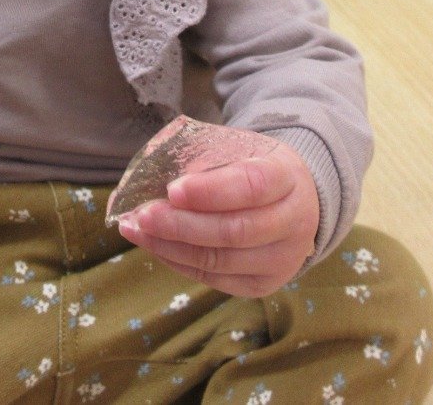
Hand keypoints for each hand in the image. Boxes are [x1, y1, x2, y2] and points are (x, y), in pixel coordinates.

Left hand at [115, 143, 319, 296]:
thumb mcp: (241, 148)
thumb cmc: (257, 167)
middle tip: (143, 215)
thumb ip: (206, 158)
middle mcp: (294, 224)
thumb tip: (156, 175)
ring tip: (136, 230)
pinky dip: (178, 262)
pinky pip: (214, 278)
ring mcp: (281, 260)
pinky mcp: (263, 285)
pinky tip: (154, 245)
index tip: (172, 189)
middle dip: (182, 225)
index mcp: (287, 177)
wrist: (296, 201)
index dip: (210, 191)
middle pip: (234, 231)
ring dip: (171, 247)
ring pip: (220, 260)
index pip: (252, 186)